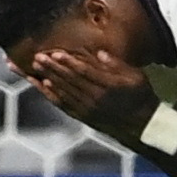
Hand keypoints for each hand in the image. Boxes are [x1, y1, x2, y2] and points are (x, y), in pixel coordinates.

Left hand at [27, 44, 157, 138]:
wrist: (142, 123)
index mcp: (109, 87)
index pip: (85, 72)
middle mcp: (95, 99)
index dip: (69, 63)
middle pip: (70, 81)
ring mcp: (87, 109)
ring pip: (64, 91)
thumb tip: (100, 53)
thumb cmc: (140, 95)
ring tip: (34, 67)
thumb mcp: (136, 76)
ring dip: (48, 78)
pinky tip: (43, 85)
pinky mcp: (83, 116)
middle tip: (37, 57)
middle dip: (52, 68)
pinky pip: (64, 104)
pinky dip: (53, 95)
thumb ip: (117, 64)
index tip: (56, 53)